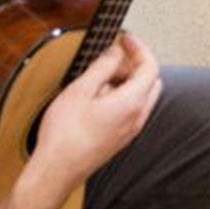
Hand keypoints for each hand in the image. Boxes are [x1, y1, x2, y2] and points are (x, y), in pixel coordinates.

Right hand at [27, 33, 161, 194]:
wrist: (57, 170)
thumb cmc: (65, 134)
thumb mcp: (81, 90)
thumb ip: (103, 67)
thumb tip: (115, 53)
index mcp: (132, 102)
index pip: (150, 67)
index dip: (139, 48)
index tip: (126, 38)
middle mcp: (137, 117)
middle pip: (151, 82)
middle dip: (137, 64)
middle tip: (115, 55)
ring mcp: (130, 130)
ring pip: (142, 97)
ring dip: (128, 81)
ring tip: (100, 76)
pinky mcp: (121, 139)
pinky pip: (131, 111)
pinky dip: (123, 96)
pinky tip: (97, 97)